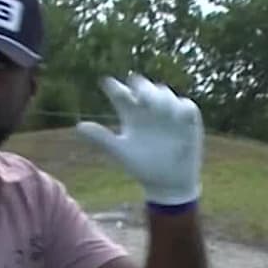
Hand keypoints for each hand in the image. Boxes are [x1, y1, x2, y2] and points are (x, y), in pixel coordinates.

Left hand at [76, 74, 203, 205]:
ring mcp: (169, 112)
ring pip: (163, 93)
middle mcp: (149, 109)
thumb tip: (79, 126)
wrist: (168, 183)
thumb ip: (102, 138)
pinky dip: (182, 108)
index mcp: (131, 114)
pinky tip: (177, 114)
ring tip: (154, 105)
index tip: (107, 84)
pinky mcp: (188, 119)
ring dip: (159, 97)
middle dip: (140, 86)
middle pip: (143, 87)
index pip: (121, 94)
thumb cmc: (142, 166)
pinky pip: (186, 106)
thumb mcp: (121, 152)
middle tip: (135, 93)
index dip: (113, 87)